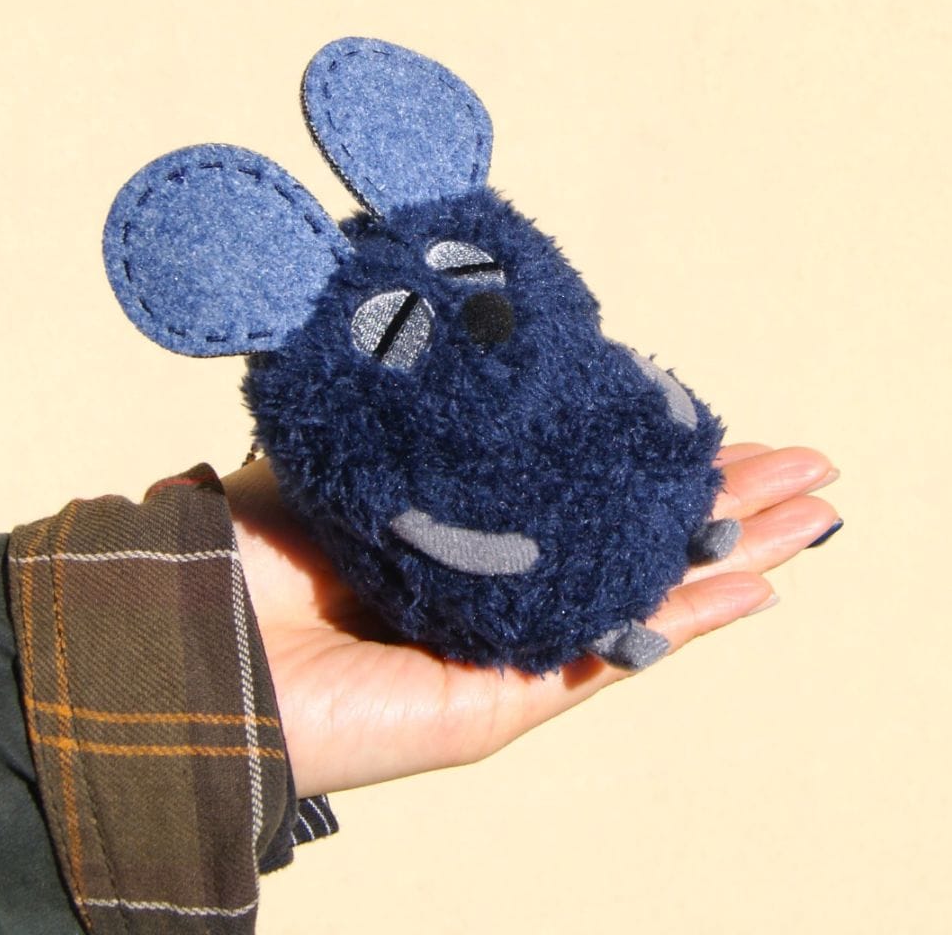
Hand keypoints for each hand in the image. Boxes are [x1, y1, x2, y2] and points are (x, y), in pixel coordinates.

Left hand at [223, 444, 839, 796]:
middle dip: (719, 498)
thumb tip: (449, 319)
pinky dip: (692, 620)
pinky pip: (619, 655)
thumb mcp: (348, 444)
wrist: (203, 634)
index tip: (701, 415)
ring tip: (811, 511)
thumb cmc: (261, 536)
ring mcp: (516, 641)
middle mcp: (502, 581)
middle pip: (634, 537)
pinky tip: (758, 584)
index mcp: (467, 526)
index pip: (579, 487)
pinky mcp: (511, 694)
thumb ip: (405, 404)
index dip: (646, 452)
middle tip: (798, 461)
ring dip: (735, 550)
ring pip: (650, 591)